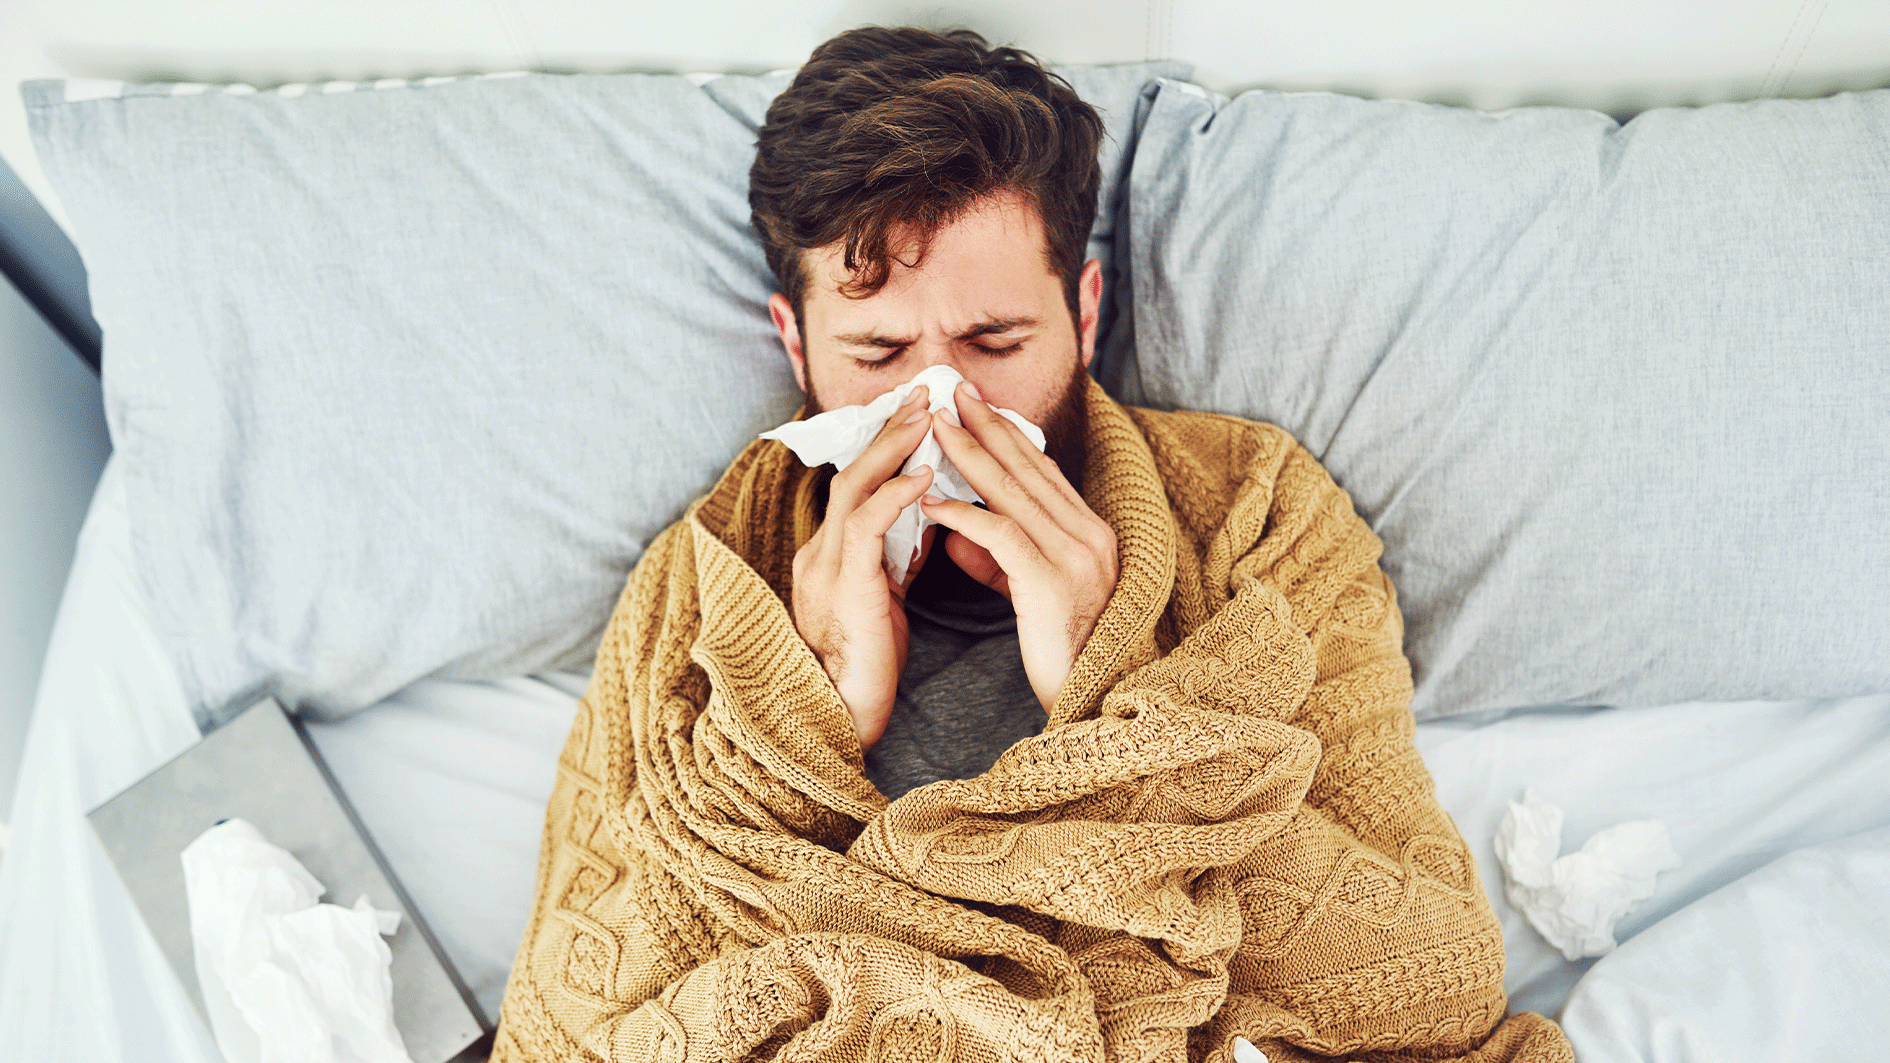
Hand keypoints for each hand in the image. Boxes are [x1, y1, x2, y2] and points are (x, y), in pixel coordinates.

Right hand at [791, 387, 937, 752]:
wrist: (844, 713)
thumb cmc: (868, 664)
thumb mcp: (884, 597)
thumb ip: (896, 557)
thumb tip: (928, 522)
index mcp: (828, 554)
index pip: (856, 484)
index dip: (886, 446)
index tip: (919, 413)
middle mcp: (819, 550)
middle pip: (851, 470)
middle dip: (889, 428)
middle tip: (926, 392)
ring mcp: (826, 564)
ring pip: (854, 486)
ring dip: (893, 446)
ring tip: (927, 415)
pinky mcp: (844, 583)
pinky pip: (866, 524)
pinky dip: (896, 493)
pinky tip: (926, 474)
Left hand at [922, 380, 1118, 712]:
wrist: (1093, 697)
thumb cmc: (1061, 651)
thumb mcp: (1029, 594)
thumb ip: (998, 560)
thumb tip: (956, 534)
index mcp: (1089, 533)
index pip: (1042, 471)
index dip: (1006, 435)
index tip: (974, 405)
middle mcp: (1088, 535)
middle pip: (1028, 468)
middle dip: (986, 426)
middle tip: (952, 391)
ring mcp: (1075, 556)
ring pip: (1013, 491)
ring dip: (969, 454)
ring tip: (934, 428)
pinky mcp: (1052, 582)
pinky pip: (1001, 535)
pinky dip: (964, 513)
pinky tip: (932, 501)